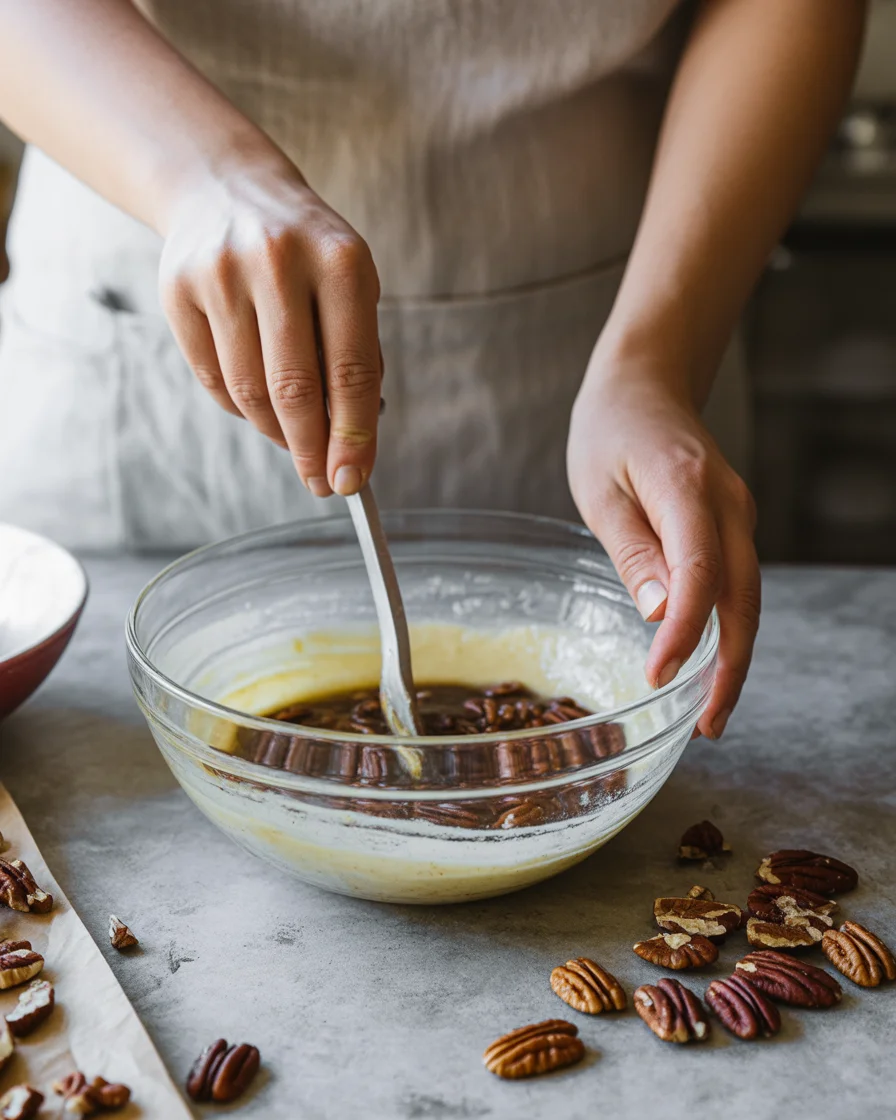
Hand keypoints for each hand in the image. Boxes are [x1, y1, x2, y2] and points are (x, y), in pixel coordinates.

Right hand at [158, 157, 381, 497]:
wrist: (226, 188)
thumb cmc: (307, 255)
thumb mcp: (350, 287)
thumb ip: (357, 360)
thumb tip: (352, 450)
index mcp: (340, 261)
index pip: (351, 370)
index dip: (353, 435)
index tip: (352, 480)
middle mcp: (279, 261)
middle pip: (294, 389)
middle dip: (310, 449)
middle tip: (320, 482)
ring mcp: (221, 274)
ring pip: (249, 392)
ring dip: (275, 431)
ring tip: (292, 437)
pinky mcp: (178, 290)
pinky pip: (213, 380)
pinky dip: (240, 406)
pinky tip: (257, 401)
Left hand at [567, 362, 759, 738]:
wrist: (645, 383)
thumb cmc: (611, 431)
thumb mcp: (601, 489)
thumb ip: (633, 551)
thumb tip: (663, 614)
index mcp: (689, 490)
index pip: (701, 573)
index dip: (684, 633)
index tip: (659, 677)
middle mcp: (729, 504)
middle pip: (743, 598)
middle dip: (728, 667)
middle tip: (707, 724)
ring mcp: (738, 513)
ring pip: (747, 596)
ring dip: (732, 655)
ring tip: (708, 711)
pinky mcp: (732, 523)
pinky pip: (736, 582)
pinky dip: (727, 626)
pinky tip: (705, 659)